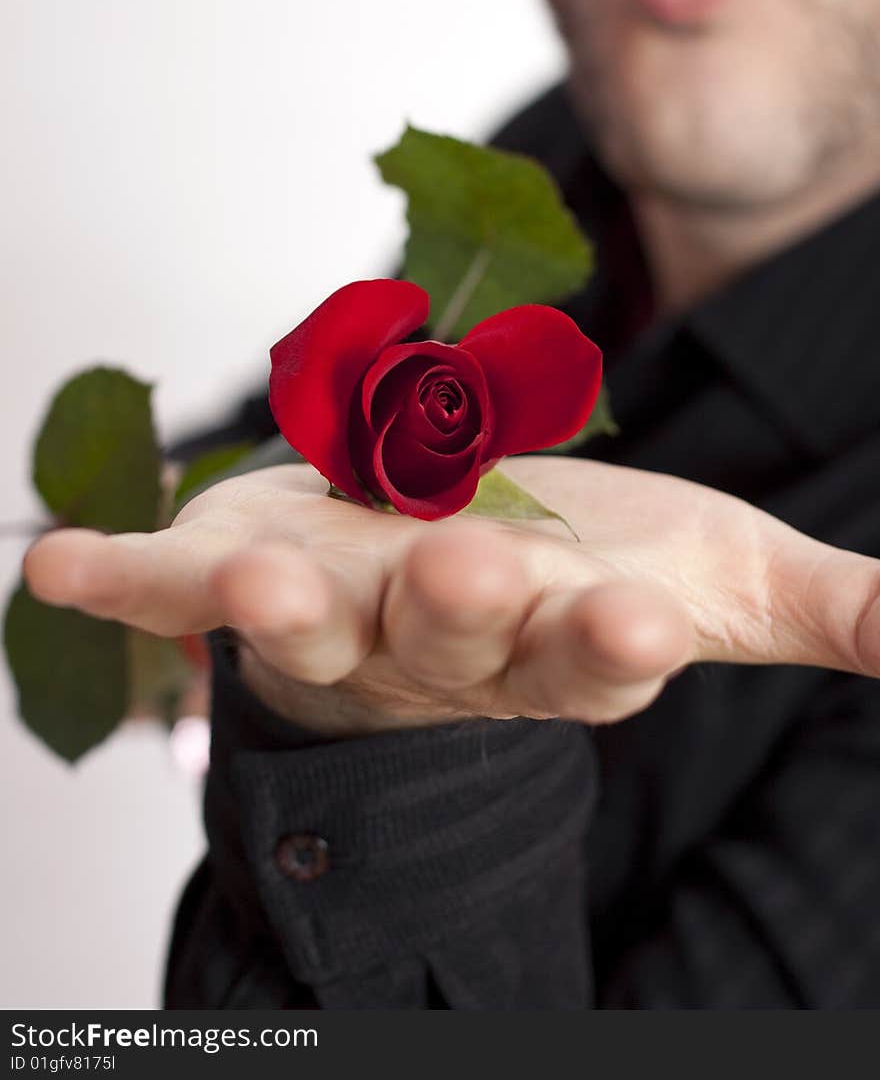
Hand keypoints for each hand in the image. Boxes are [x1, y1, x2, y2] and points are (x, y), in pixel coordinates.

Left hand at [21, 457, 879, 735]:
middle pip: (453, 634)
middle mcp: (443, 646)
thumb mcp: (719, 577)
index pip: (594, 662)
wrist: (462, 571)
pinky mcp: (250, 569)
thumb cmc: (593, 572)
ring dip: (281, 605)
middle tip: (473, 566)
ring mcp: (337, 613)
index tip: (640, 620)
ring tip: (262, 573)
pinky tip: (49, 562)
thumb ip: (823, 609)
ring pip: (311, 622)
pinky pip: (172, 588)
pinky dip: (118, 576)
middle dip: (463, 604)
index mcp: (561, 650)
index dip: (612, 648)